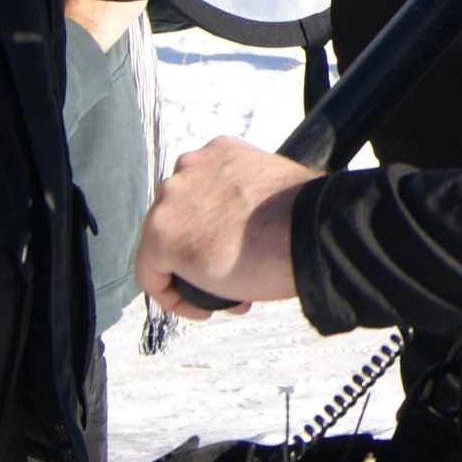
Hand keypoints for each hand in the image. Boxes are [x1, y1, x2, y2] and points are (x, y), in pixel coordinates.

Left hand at [134, 134, 310, 318]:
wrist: (309, 233)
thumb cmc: (307, 218)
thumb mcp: (277, 189)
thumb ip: (250, 200)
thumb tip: (248, 229)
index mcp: (220, 152)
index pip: (203, 194)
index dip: (218, 229)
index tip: (242, 253)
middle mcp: (189, 168)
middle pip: (182, 219)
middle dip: (204, 252)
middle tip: (236, 277)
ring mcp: (171, 200)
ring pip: (166, 246)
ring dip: (192, 274)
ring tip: (226, 295)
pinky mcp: (160, 237)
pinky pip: (153, 275)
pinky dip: (174, 298)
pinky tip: (205, 309)